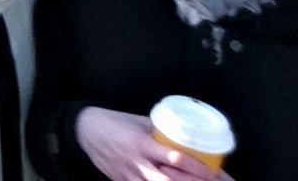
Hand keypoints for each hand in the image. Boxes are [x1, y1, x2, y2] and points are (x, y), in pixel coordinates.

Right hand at [66, 107, 209, 180]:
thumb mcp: (140, 122)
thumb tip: (189, 138)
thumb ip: (163, 132)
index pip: (175, 157)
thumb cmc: (116, 122)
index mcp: (142, 142)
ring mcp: (128, 175)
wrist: (84, 130)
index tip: (214, 173)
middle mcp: (136, 161)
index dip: (196, 167)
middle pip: (169, 180)